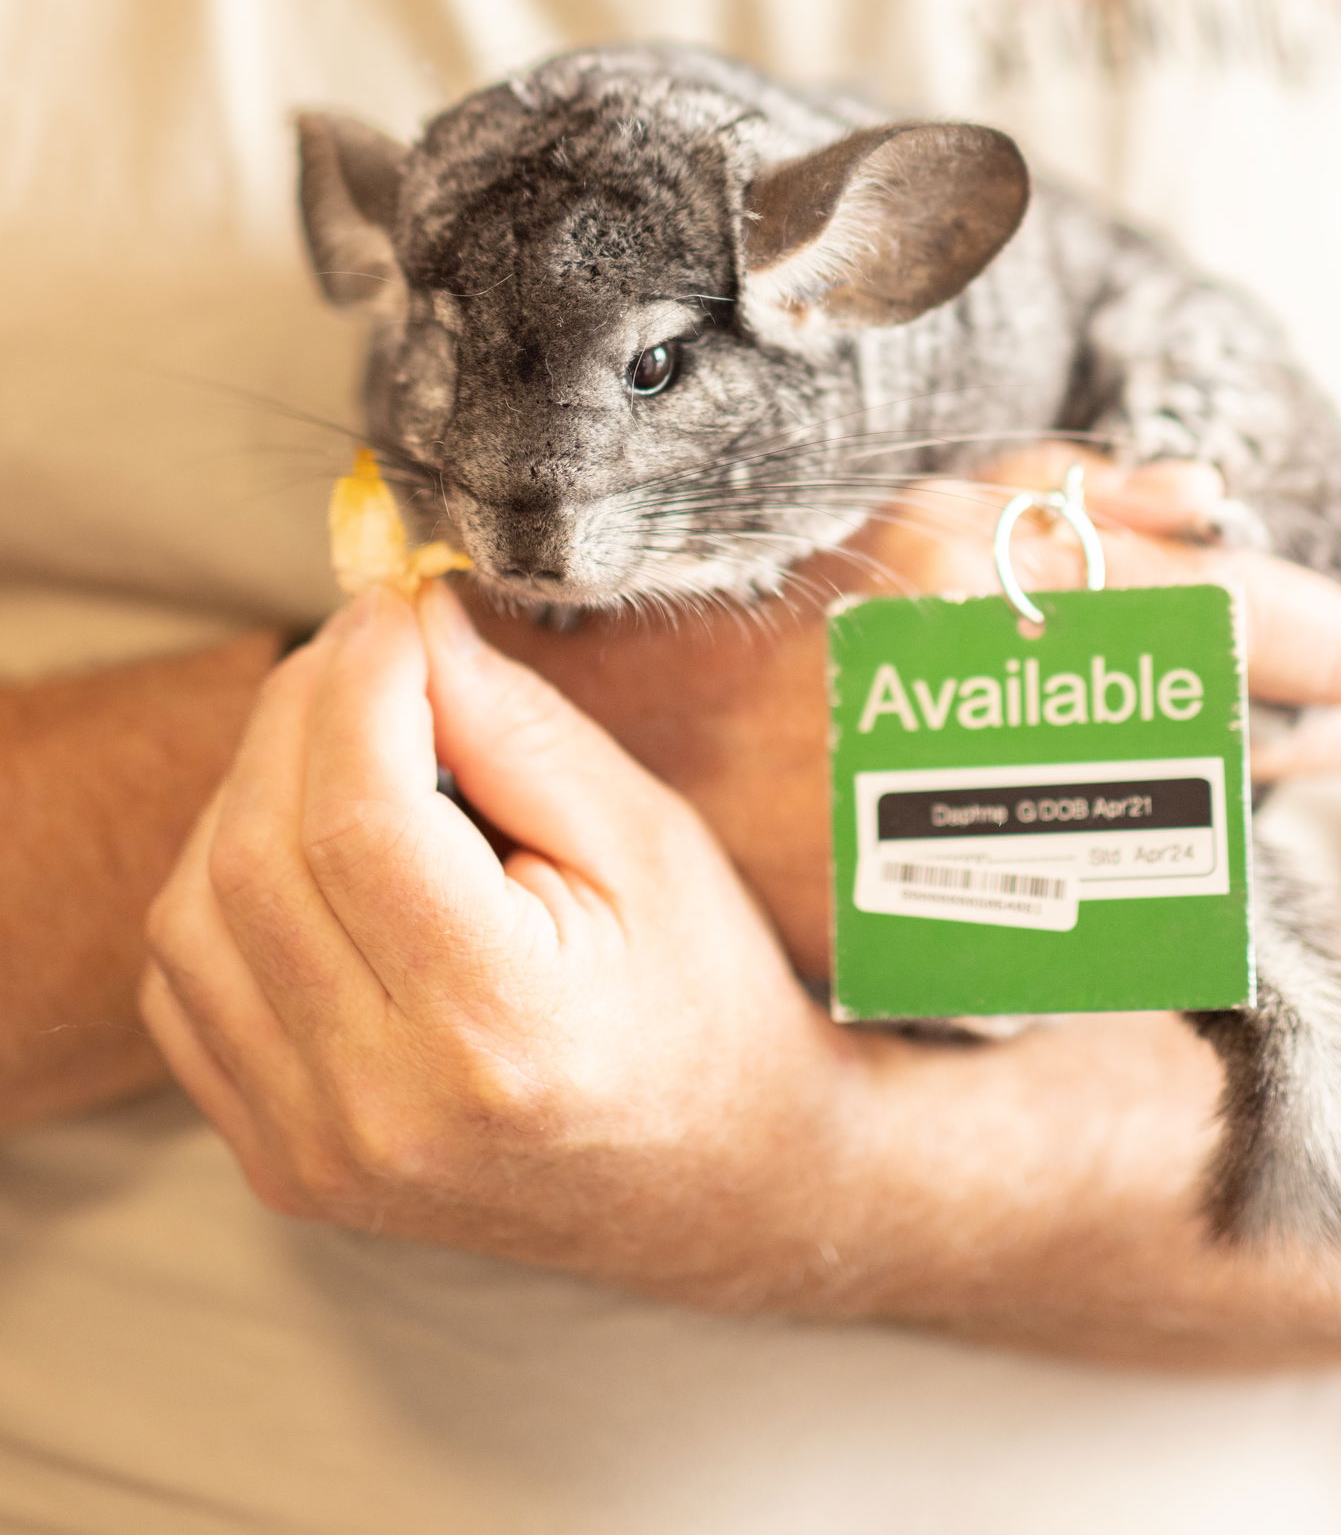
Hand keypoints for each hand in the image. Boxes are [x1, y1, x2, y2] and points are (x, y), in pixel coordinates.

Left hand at [140, 586, 852, 1296]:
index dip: (361, 683)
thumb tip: (411, 622)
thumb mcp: (648, 843)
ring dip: (252, 792)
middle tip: (371, 649)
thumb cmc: (701, 996)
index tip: (396, 608)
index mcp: (497, 1030)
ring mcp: (311, 1150)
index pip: (360, 817)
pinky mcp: (277, 1160)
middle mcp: (379, 1107)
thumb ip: (521, 731)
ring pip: (192, 913)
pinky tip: (313, 849)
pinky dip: (224, 885)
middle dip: (300, 714)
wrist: (709, 1179)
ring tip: (349, 745)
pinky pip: (184, 985)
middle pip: (257, 855)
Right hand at [477, 445, 1340, 975]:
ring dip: (1263, 796)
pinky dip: (1158, 870)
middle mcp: (964, 714)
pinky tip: (1192, 844)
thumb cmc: (735, 598)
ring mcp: (941, 829)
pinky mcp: (907, 920)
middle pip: (1211, 734)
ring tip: (1324, 770)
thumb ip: (1042, 490)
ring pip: (1165, 827)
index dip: (1337, 641)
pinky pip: (1077, 906)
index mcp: (964, 584)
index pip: (1209, 613)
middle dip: (1321, 728)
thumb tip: (1199, 497)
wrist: (584, 736)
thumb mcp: (890, 506)